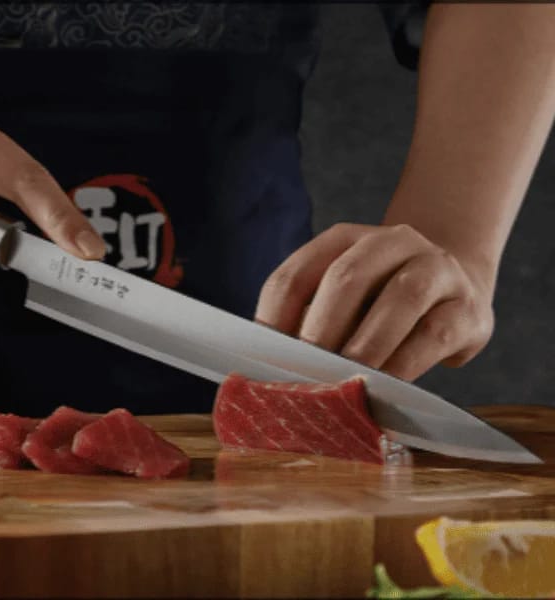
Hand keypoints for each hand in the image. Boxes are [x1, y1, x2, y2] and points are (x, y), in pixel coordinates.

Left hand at [255, 223, 494, 380]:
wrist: (457, 291)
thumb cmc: (381, 307)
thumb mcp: (344, 304)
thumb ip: (312, 326)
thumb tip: (274, 376)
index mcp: (343, 240)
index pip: (295, 275)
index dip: (274, 319)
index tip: (263, 362)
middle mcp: (390, 242)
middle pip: (346, 278)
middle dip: (320, 331)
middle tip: (305, 375)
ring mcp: (435, 268)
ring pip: (400, 298)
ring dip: (366, 346)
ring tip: (346, 382)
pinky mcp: (467, 306)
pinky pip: (435, 333)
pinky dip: (405, 363)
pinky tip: (387, 388)